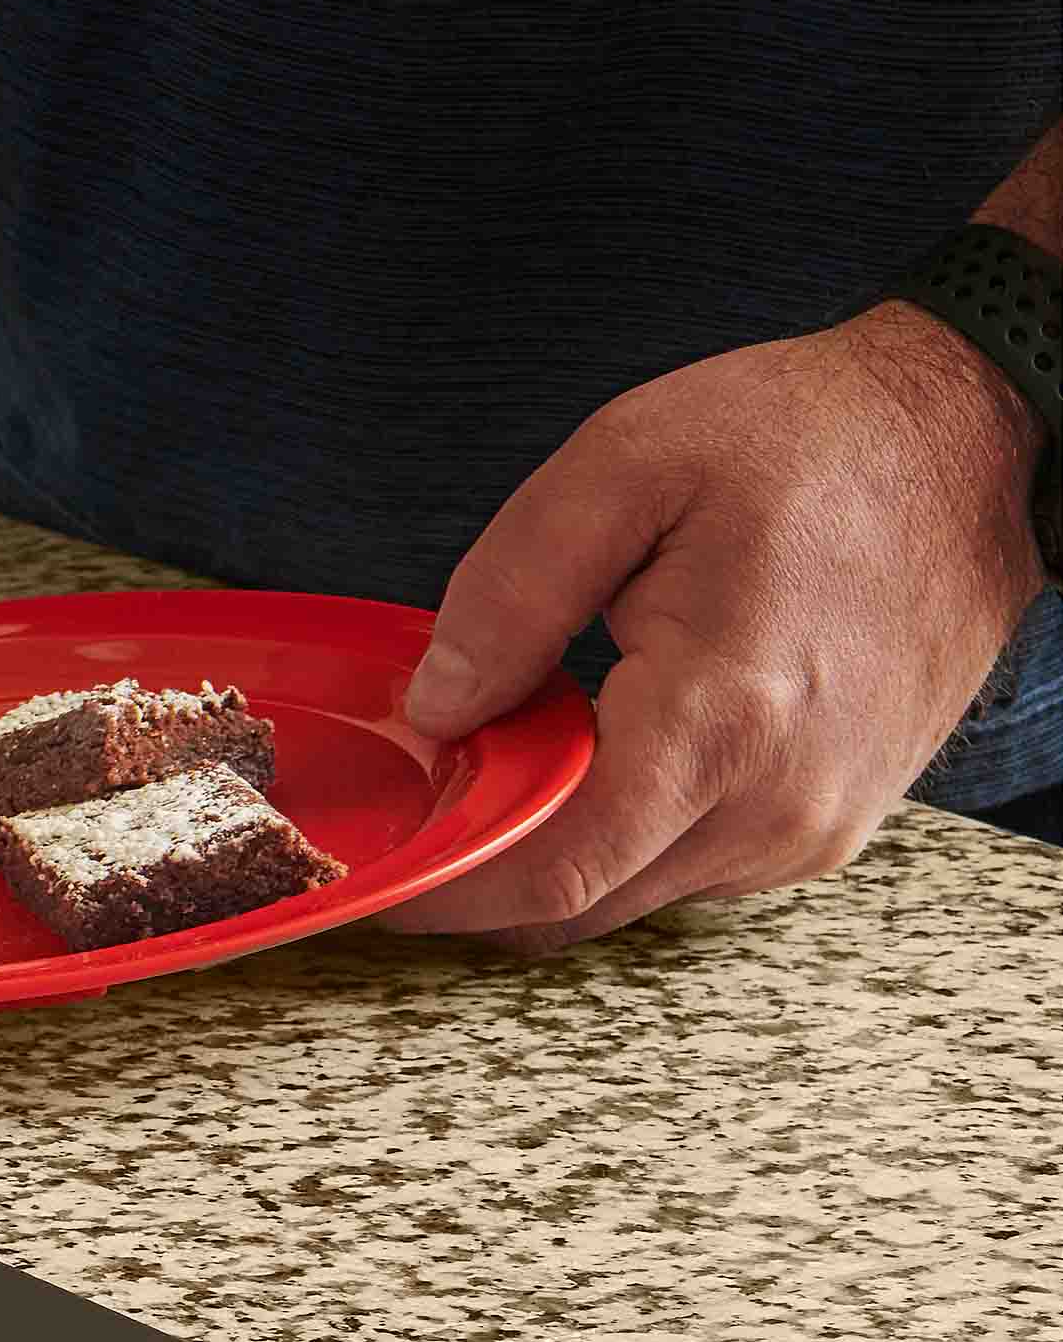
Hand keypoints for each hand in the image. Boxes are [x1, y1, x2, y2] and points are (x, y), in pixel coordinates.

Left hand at [388, 308, 1045, 952]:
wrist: (969, 435)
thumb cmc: (807, 437)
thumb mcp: (625, 466)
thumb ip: (509, 595)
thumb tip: (436, 710)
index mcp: (719, 721)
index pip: (547, 874)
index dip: (443, 891)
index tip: (374, 871)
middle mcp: (777, 803)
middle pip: (580, 906)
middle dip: (484, 873)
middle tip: (420, 805)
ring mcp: (815, 827)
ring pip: (633, 895)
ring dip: (559, 849)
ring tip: (520, 753)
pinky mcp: (833, 824)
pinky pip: (692, 868)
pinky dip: (629, 834)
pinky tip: (609, 751)